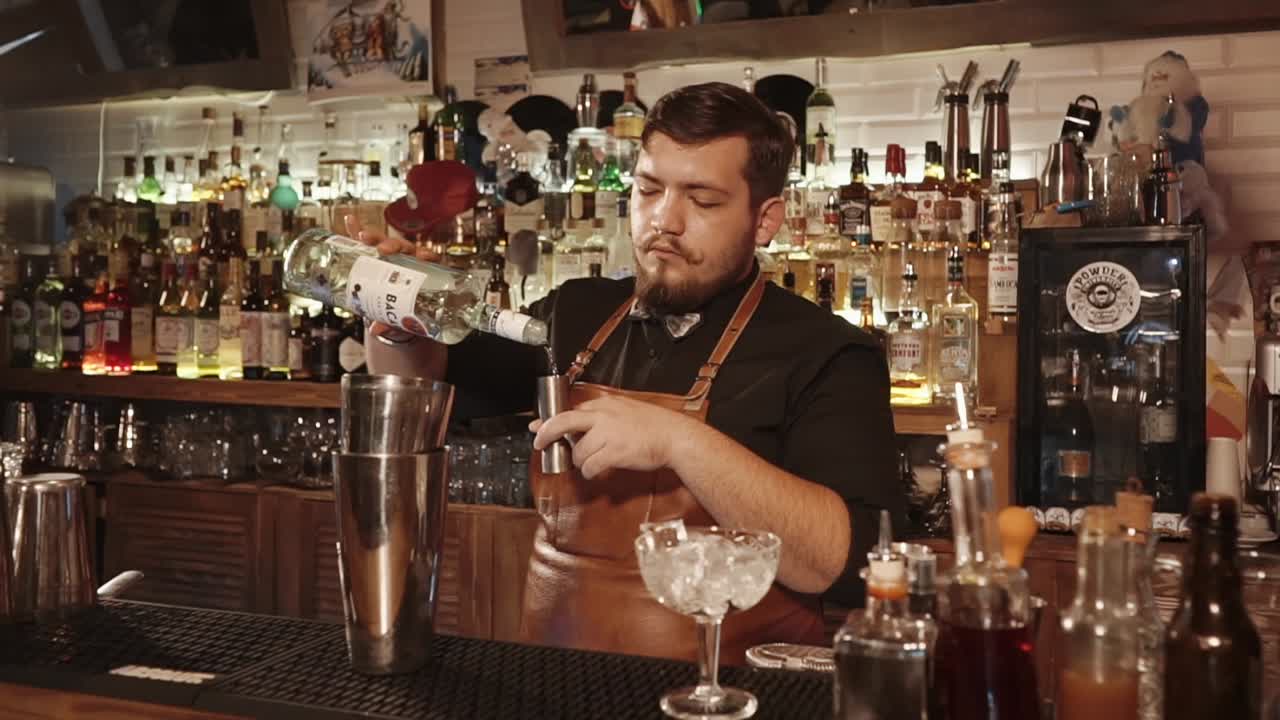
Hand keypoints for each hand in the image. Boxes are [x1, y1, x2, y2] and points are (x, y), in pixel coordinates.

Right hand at [343, 214, 440, 343]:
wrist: (392, 307)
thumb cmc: (404, 309)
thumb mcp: (401, 317)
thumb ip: (391, 322)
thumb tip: (376, 329)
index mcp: (421, 270)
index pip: (427, 257)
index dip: (426, 255)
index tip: (423, 256)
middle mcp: (407, 258)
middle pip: (403, 246)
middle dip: (393, 245)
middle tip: (382, 250)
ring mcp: (390, 255)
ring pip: (383, 242)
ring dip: (374, 237)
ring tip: (362, 235)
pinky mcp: (373, 255)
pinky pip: (365, 242)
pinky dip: (356, 231)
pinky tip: (349, 221)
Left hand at [530, 395, 700, 479]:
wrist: (675, 436)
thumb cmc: (655, 426)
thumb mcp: (626, 411)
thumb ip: (604, 416)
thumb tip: (581, 426)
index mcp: (605, 405)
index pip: (570, 411)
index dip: (550, 421)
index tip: (537, 427)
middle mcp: (603, 416)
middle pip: (563, 422)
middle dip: (547, 434)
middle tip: (540, 443)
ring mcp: (608, 433)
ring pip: (578, 452)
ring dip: (580, 462)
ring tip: (592, 463)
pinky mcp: (614, 451)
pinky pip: (590, 466)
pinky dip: (590, 472)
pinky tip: (597, 471)